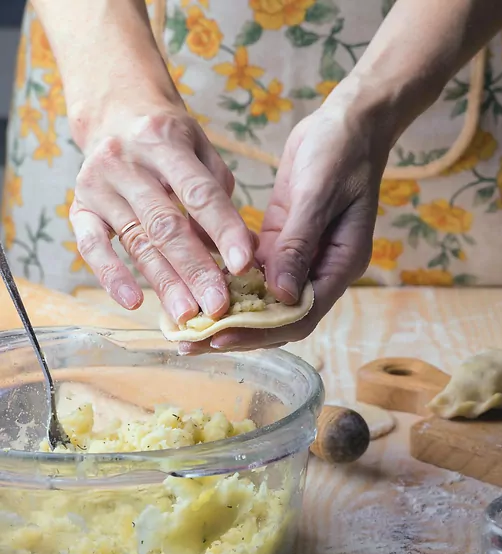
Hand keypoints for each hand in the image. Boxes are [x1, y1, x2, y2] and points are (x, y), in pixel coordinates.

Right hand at [69, 101, 255, 323]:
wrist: (116, 113)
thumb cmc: (171, 140)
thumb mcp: (202, 150)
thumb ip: (220, 196)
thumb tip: (245, 250)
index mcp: (163, 140)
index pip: (199, 193)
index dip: (223, 230)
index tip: (244, 265)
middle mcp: (125, 161)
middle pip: (165, 224)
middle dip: (195, 268)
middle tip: (218, 304)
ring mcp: (97, 185)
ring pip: (135, 240)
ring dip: (163, 282)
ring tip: (187, 313)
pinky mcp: (78, 206)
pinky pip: (91, 246)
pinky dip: (111, 275)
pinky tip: (135, 302)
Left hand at [179, 87, 385, 353]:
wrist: (350, 122)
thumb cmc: (342, 151)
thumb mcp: (319, 193)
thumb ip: (299, 243)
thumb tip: (279, 294)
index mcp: (341, 263)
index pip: (300, 314)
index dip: (260, 331)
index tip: (219, 336)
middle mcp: (322, 268)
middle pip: (279, 316)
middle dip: (237, 331)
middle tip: (190, 341)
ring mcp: (302, 256)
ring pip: (264, 297)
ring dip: (229, 309)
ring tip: (186, 321)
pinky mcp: (283, 239)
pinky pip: (256, 271)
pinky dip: (230, 280)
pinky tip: (198, 283)